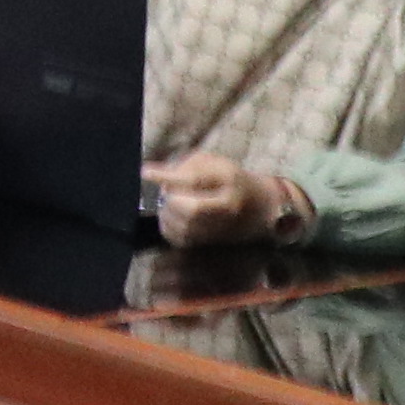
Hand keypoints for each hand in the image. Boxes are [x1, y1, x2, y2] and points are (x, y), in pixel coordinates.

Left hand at [146, 152, 307, 246]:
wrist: (259, 205)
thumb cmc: (228, 179)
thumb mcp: (211, 163)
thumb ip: (184, 167)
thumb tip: (154, 175)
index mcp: (228, 179)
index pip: (195, 179)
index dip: (168, 177)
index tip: (146, 172)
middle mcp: (228, 205)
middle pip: (189, 209)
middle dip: (171, 200)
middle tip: (168, 193)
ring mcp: (223, 227)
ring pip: (183, 226)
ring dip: (168, 214)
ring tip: (172, 204)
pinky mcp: (213, 242)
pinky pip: (181, 239)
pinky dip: (169, 228)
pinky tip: (173, 217)